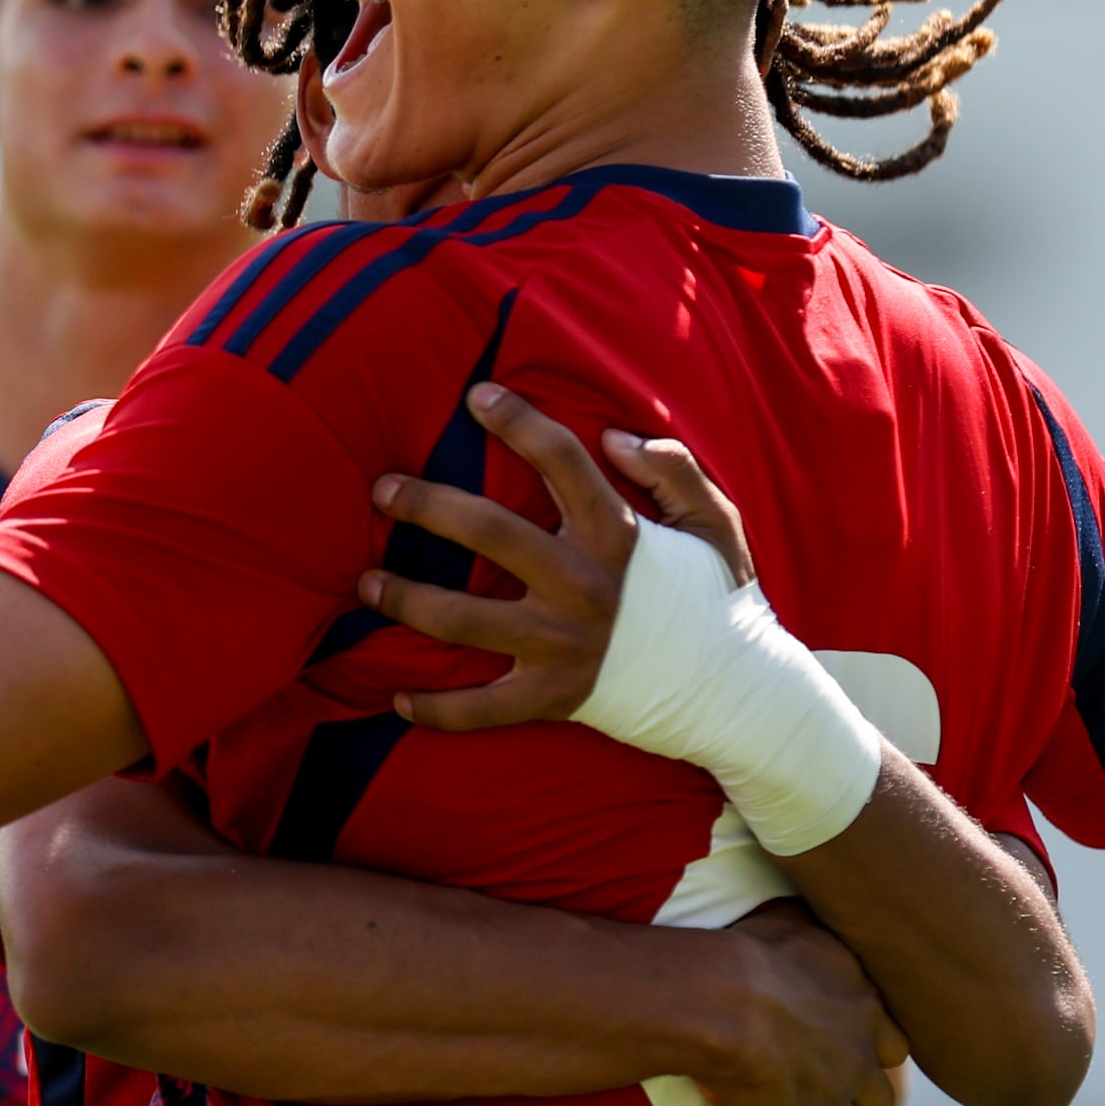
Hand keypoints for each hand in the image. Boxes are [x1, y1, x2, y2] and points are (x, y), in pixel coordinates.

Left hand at [360, 383, 750, 728]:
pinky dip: (435, 709)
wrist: (738, 694)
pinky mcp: (554, 698)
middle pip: (489, 533)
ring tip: (365, 583)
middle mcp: (583, 586)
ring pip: (464, 620)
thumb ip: (672, 470)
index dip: (518, 420)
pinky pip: (482, 709)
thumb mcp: (716, 523)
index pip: (561, 460)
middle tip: (382, 489)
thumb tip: (611, 439)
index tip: (476, 396)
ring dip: (406, 599)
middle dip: (427, 505)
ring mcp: (564, 646)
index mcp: (620, 535)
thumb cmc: (720, 599)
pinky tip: (396, 698)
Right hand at [696, 901, 909, 1105]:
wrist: (725, 1000)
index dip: (872, 1055)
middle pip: (880, 1102)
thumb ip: (822, 937)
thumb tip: (824, 914)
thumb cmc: (755, 953)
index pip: (895, 1050)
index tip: (849, 1052)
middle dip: (857, 1103)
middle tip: (825, 1096)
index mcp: (867, 1013)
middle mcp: (860, 1064)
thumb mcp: (800, 922)